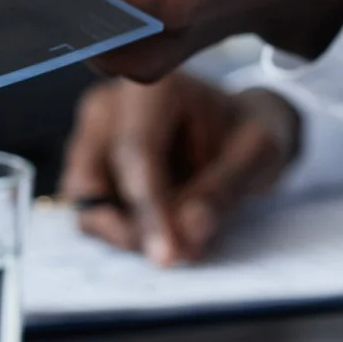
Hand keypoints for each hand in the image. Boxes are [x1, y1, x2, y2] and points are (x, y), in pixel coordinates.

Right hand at [63, 76, 297, 263]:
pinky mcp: (86, 168)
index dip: (149, 209)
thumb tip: (188, 231)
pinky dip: (124, 231)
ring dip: (127, 232)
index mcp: (152, 87)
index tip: (169, 254)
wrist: (236, 131)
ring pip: (85, 203)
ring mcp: (90, 136)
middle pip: (92, 178)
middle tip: (178, 252)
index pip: (136, 151)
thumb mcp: (257, 155)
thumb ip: (223, 189)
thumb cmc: (247, 134)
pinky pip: (90, 213)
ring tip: (178, 239)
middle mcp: (108, 105)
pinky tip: (162, 228)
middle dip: (131, 226)